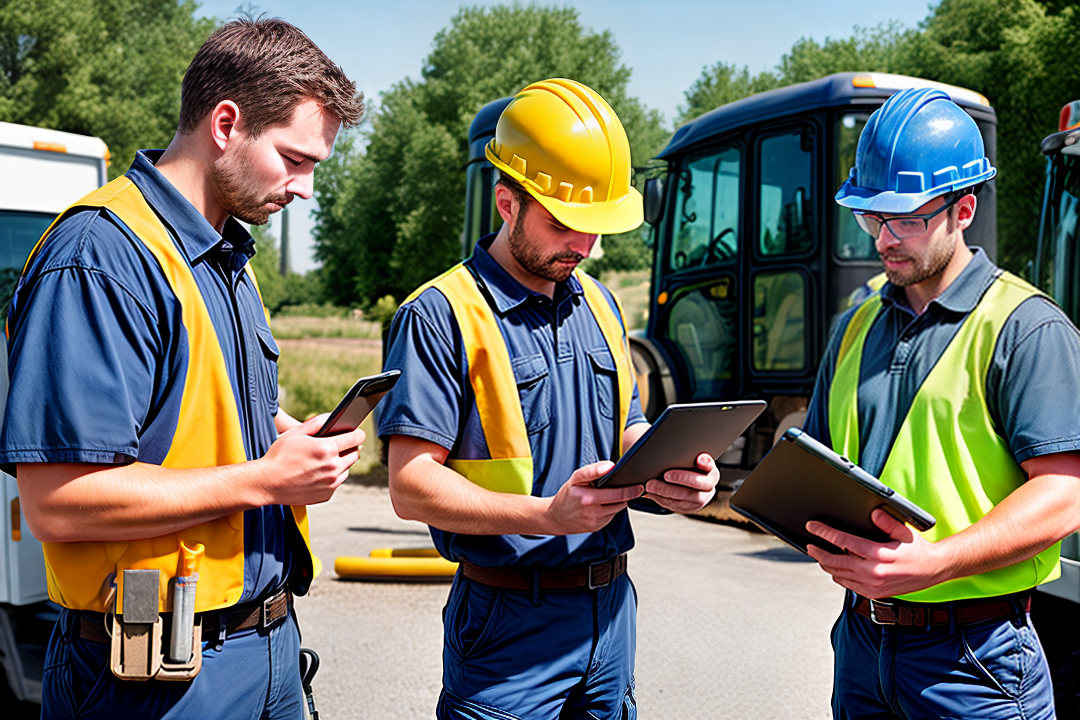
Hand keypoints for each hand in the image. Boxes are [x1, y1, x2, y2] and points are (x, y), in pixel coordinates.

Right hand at [257, 413, 364, 506]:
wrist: (266, 483)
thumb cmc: (278, 457)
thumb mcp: (296, 433)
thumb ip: (317, 422)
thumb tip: (332, 417)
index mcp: (327, 449)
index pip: (356, 438)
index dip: (357, 433)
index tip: (356, 432)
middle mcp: (333, 467)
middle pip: (355, 454)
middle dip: (348, 448)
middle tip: (337, 446)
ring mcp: (331, 483)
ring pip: (347, 469)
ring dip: (341, 463)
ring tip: (324, 460)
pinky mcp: (327, 494)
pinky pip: (337, 483)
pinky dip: (332, 477)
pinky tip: (318, 473)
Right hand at [545, 461, 643, 534]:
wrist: (556, 517)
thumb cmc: (568, 495)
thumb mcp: (576, 478)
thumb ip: (592, 471)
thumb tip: (611, 467)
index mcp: (586, 496)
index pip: (613, 492)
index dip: (628, 488)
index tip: (638, 484)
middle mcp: (591, 510)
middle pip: (619, 501)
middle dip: (630, 493)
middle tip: (639, 487)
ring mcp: (594, 520)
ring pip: (617, 508)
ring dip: (620, 501)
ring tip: (619, 493)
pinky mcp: (597, 527)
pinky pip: (611, 515)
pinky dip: (612, 509)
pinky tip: (607, 504)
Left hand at [643, 453, 718, 512]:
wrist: (684, 481)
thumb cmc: (685, 464)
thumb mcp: (688, 457)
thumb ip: (687, 453)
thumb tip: (680, 446)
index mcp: (711, 472)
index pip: (711, 467)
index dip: (706, 463)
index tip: (698, 458)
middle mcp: (708, 488)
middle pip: (698, 484)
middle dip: (680, 479)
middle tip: (665, 475)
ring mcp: (699, 500)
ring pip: (684, 499)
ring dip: (665, 491)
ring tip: (651, 485)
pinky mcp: (687, 508)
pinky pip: (674, 505)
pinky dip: (661, 499)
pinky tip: (652, 492)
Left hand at [805, 508, 946, 598]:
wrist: (934, 570)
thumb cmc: (918, 549)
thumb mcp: (904, 530)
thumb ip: (886, 521)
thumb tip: (872, 512)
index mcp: (878, 554)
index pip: (843, 541)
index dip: (824, 532)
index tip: (812, 527)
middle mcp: (873, 571)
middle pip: (835, 561)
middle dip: (818, 552)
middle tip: (809, 544)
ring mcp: (872, 585)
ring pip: (839, 574)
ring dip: (826, 564)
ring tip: (819, 555)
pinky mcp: (874, 594)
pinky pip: (848, 585)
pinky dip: (838, 575)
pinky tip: (836, 568)